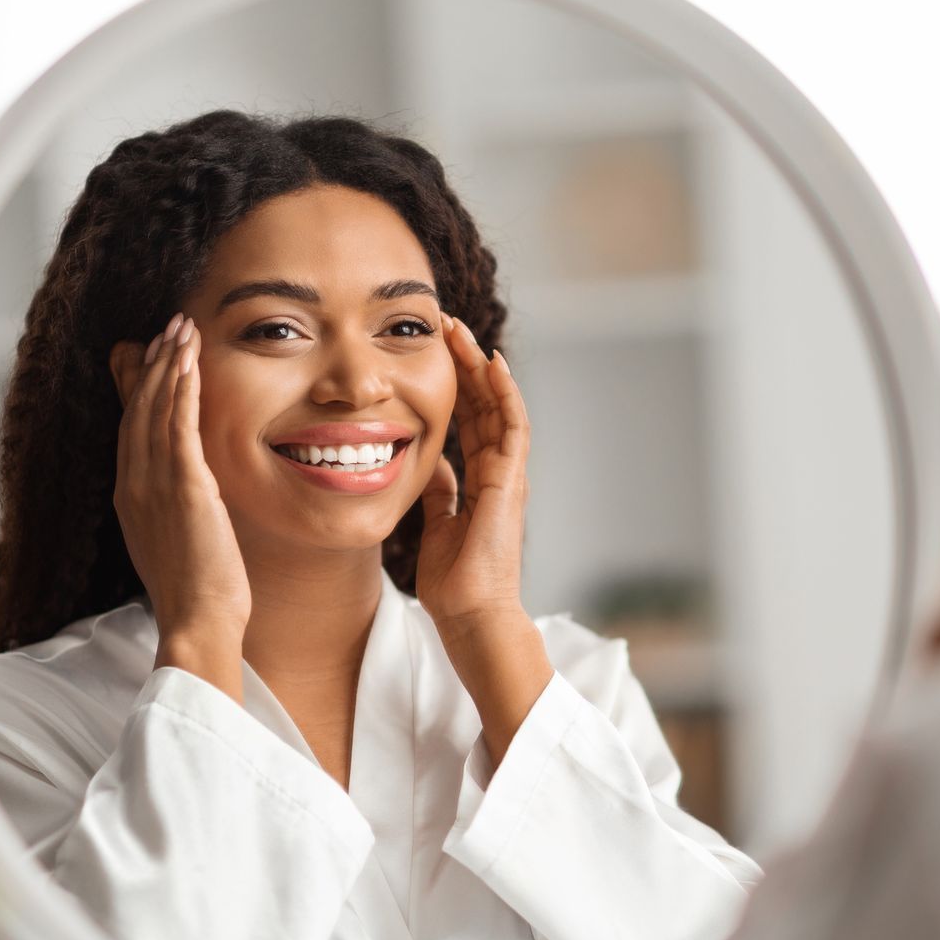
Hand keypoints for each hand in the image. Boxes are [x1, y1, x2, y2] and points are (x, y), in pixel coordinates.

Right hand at [111, 312, 250, 691]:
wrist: (197, 622)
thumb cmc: (197, 590)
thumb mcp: (179, 537)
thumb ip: (177, 504)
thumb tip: (189, 487)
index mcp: (131, 495)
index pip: (132, 427)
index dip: (143, 386)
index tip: (155, 354)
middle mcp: (134, 484)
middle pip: (138, 409)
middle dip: (154, 363)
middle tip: (169, 326)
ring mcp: (153, 485)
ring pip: (155, 410)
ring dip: (169, 365)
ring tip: (181, 328)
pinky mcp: (182, 489)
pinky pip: (177, 428)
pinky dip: (181, 391)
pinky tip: (189, 363)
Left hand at [415, 315, 550, 762]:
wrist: (471, 615)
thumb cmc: (455, 581)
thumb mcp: (435, 524)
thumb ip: (438, 492)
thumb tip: (427, 464)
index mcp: (481, 481)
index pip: (470, 419)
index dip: (453, 383)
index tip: (430, 351)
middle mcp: (498, 472)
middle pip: (485, 404)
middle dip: (464, 362)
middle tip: (443, 324)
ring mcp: (508, 475)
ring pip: (499, 407)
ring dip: (480, 367)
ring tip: (461, 331)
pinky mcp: (510, 483)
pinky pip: (512, 428)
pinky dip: (504, 394)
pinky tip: (491, 364)